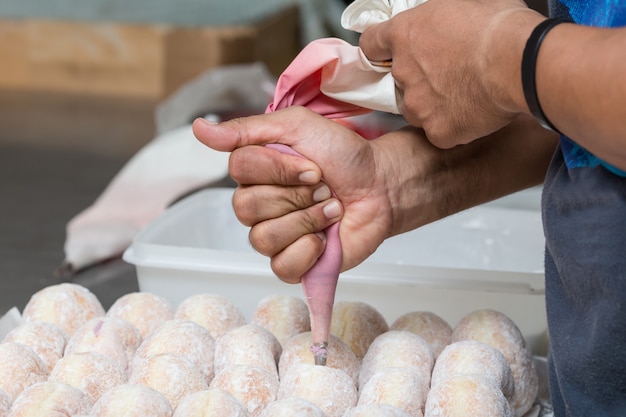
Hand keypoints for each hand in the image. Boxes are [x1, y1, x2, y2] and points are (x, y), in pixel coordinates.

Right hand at [192, 107, 401, 282]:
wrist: (381, 186)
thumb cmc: (343, 155)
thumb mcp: (298, 127)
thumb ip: (248, 130)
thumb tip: (198, 128)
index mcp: (254, 172)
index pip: (239, 171)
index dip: (278, 170)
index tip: (313, 166)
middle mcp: (258, 206)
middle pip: (246, 208)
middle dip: (295, 196)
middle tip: (323, 187)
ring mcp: (275, 236)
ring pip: (262, 238)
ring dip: (306, 220)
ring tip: (330, 209)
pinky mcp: (294, 263)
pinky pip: (281, 267)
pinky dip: (308, 251)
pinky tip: (324, 238)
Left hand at [359, 0, 543, 146]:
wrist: (520, 61)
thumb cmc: (499, 26)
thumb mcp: (463, 2)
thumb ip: (439, 16)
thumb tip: (444, 17)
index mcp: (405, 34)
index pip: (371, 45)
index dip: (381, 50)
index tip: (388, 54)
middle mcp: (404, 71)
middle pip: (400, 80)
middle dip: (419, 78)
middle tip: (450, 73)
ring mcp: (418, 105)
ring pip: (418, 109)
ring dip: (434, 104)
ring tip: (465, 93)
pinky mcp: (438, 131)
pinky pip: (440, 132)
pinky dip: (455, 125)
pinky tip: (474, 112)